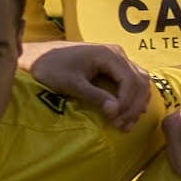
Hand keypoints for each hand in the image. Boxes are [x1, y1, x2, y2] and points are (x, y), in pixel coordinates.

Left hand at [25, 41, 146, 119]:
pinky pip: (133, 81)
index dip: (127, 103)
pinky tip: (129, 112)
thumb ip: (95, 96)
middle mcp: (118, 54)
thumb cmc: (51, 68)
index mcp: (108, 55)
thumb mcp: (72, 84)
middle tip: (122, 126)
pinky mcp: (114, 66)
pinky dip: (134, 97)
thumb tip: (116, 112)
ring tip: (126, 123)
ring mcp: (117, 58)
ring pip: (140, 81)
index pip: (130, 80)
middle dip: (134, 106)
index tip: (116, 120)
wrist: (40, 56)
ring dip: (137, 103)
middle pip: (139, 82)